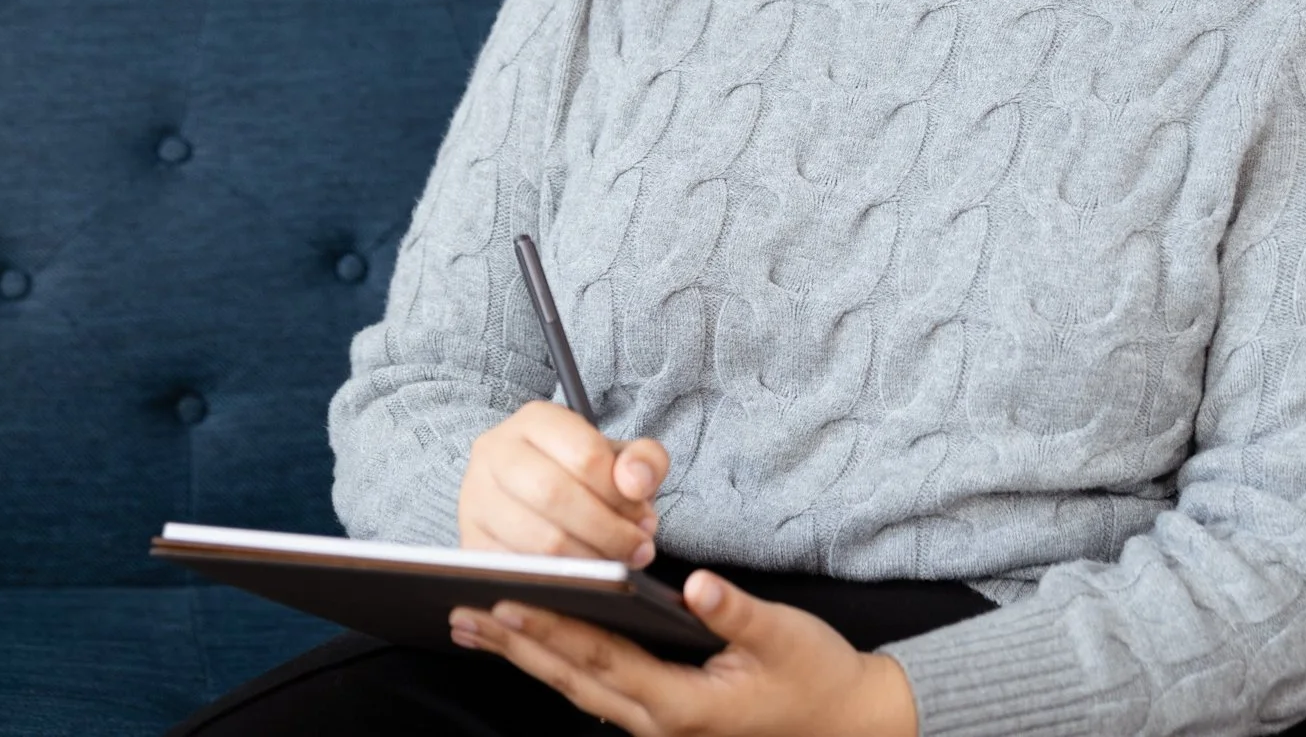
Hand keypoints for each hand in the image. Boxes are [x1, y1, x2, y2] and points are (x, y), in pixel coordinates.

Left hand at [448, 569, 918, 736]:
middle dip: (515, 644)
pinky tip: (533, 643)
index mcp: (681, 702)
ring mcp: (655, 722)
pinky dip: (557, 662)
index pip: (602, 658)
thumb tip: (696, 583)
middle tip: (462, 613)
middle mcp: (657, 720)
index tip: (508, 598)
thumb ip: (736, 612)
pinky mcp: (659, 713)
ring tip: (476, 626)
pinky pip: (594, 688)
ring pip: (576, 688)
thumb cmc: (813, 673)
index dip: (554, 627)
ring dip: (525, 656)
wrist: (843, 719)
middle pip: (572, 678)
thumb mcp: (784, 635)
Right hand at [458, 401, 669, 568]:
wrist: (534, 492)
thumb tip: (637, 483)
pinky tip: (583, 580)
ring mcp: (474, 498)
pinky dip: (557, 582)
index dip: (622, 494)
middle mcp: (495, 452)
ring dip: (588, 561)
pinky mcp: (469, 542)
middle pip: (555, 495)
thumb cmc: (582, 475)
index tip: (645, 519)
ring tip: (617, 566)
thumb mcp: (620, 458)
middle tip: (638, 550)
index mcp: (536, 420)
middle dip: (606, 531)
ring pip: (535, 540)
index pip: (585, 455)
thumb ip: (643, 461)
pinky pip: (516, 572)